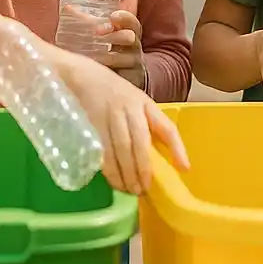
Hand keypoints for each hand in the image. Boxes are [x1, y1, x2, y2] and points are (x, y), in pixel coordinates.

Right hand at [54, 45, 189, 194]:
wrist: (78, 74)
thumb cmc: (109, 90)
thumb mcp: (132, 100)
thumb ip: (144, 122)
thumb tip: (156, 154)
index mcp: (145, 103)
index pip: (166, 127)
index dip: (177, 148)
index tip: (185, 168)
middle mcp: (130, 108)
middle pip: (140, 144)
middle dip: (143, 169)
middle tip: (143, 189)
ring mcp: (110, 115)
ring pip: (121, 150)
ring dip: (126, 173)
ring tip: (129, 189)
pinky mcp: (91, 123)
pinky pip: (102, 150)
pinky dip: (108, 168)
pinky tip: (112, 179)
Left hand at [95, 10, 147, 90]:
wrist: (127, 75)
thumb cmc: (112, 49)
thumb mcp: (105, 35)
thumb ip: (89, 23)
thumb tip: (67, 8)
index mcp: (129, 32)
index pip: (131, 22)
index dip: (123, 18)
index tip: (112, 16)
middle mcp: (133, 47)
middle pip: (130, 37)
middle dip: (114, 35)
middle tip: (97, 33)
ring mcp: (132, 64)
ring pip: (123, 57)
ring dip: (108, 56)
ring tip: (93, 56)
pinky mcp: (129, 80)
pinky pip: (119, 76)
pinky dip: (107, 73)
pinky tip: (94, 73)